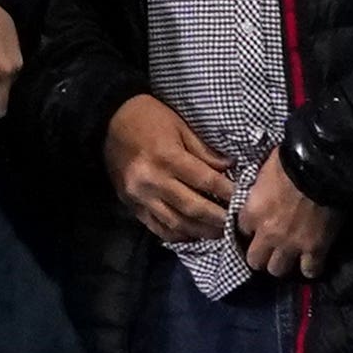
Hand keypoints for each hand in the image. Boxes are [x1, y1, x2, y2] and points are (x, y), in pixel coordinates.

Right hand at [104, 94, 234, 244]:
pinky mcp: (131, 204)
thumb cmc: (148, 117)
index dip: (229, 193)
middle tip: (237, 224)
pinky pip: (157, 227)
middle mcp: (153, 180)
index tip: (245, 200)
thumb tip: (230, 169)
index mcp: (167, 157)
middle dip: (220, 218)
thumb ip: (204, 151)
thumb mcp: (180, 125)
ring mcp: (140, 195)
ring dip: (202, 231)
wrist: (106, 119)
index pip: (207, 182)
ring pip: (178, 223)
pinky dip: (177, 234)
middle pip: (195, 208)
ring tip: (219, 232)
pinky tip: (192, 234)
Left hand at [234, 155, 333, 279]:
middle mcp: (267, 234)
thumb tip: (259, 193)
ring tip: (289, 258)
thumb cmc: (287, 163)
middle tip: (269, 250)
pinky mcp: (315, 249)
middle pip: (255, 261)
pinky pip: (310, 271)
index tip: (255, 229)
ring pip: (278, 270)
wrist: (317, 169)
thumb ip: (257, 191)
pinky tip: (311, 261)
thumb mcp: (262, 174)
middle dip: (260, 257)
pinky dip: (310, 268)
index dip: (249, 231)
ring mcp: (291, 244)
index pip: (241, 232)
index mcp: (251, 213)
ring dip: (282, 264)